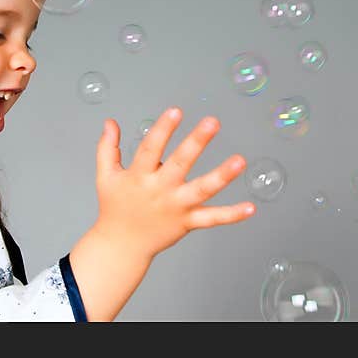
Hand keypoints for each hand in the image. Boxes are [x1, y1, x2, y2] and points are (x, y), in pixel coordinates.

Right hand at [93, 106, 254, 261]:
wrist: (122, 245)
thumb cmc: (115, 207)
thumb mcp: (106, 175)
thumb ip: (107, 147)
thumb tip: (110, 121)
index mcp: (139, 176)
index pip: (150, 148)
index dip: (163, 129)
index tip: (176, 111)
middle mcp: (159, 190)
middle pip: (180, 164)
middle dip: (197, 142)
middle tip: (213, 122)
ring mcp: (176, 207)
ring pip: (202, 191)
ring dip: (222, 176)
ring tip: (241, 161)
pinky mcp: (188, 222)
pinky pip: (212, 218)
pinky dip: (232, 214)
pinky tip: (251, 207)